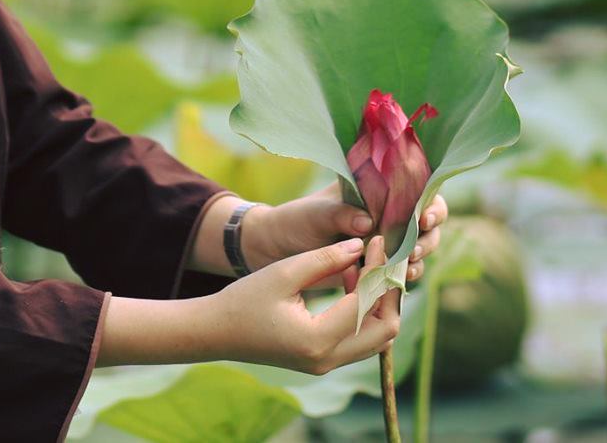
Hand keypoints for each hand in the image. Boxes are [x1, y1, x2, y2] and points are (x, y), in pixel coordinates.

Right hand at [209, 235, 401, 374]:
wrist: (217, 332)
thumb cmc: (244, 300)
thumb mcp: (284, 272)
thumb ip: (325, 259)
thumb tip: (361, 245)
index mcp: (316, 340)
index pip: (365, 302)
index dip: (377, 270)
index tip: (379, 242)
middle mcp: (327, 359)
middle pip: (385, 329)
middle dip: (390, 292)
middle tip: (384, 258)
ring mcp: (327, 364)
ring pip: (377, 337)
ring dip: (378, 302)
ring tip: (364, 266)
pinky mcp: (324, 359)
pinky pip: (360, 338)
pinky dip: (364, 311)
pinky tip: (348, 280)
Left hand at [248, 183, 448, 292]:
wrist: (276, 251)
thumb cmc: (296, 220)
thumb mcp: (315, 214)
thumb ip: (340, 214)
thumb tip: (366, 221)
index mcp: (377, 191)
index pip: (417, 190)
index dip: (429, 202)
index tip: (423, 216)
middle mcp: (386, 215)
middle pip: (428, 223)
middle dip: (428, 236)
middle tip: (414, 249)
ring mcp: (384, 242)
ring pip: (419, 249)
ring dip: (419, 258)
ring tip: (408, 265)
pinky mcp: (376, 267)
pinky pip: (400, 273)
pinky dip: (403, 277)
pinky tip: (398, 281)